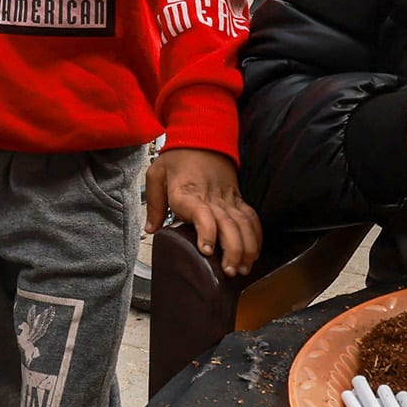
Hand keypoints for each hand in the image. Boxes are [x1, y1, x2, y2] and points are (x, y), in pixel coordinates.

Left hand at [145, 148, 259, 276]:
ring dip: (246, 248)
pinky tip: (253, 253)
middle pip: (228, 225)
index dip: (207, 232)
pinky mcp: (237, 199)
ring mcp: (227, 199)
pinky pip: (251, 218)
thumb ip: (153, 204)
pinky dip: (255, 236)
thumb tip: (151, 230)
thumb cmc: (178, 157)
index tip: (207, 250)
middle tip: (229, 270)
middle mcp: (211, 198)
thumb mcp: (156, 175)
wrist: (202, 136)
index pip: (202, 213)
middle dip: (233, 250)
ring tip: (242, 268)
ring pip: (243, 225)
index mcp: (188, 193)